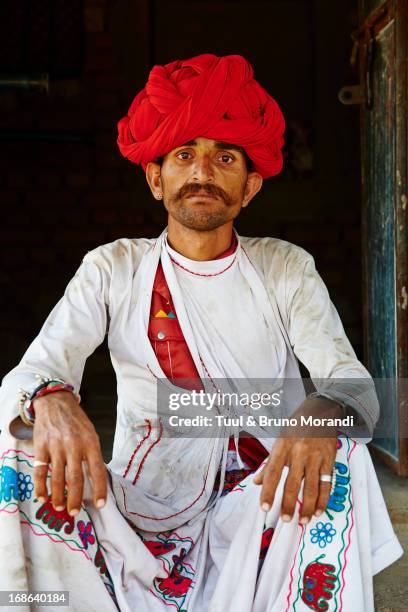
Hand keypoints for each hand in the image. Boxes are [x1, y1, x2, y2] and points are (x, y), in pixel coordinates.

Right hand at [32, 391, 106, 515]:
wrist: (55, 402)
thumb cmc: (76, 421)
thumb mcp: (91, 433)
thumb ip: (92, 454)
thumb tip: (96, 478)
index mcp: (90, 442)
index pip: (97, 470)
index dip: (99, 489)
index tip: (100, 504)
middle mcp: (74, 445)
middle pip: (75, 478)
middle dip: (75, 499)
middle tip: (75, 512)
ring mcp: (56, 446)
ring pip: (57, 478)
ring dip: (58, 496)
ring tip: (60, 507)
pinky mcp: (41, 447)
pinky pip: (40, 471)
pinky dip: (40, 486)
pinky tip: (42, 496)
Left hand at [253, 397, 339, 523]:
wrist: (321, 411)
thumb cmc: (296, 427)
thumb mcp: (279, 440)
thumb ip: (269, 463)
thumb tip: (257, 483)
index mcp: (282, 447)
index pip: (272, 472)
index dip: (268, 491)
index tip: (264, 507)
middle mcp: (298, 452)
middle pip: (292, 483)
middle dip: (288, 504)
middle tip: (285, 520)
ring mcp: (315, 456)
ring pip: (311, 487)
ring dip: (307, 507)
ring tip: (303, 520)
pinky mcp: (329, 459)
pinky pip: (327, 484)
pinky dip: (323, 499)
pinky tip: (318, 510)